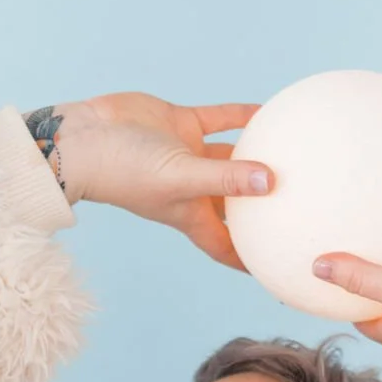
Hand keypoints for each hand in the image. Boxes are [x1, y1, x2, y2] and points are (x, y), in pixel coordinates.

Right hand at [49, 92, 275, 271]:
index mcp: (189, 214)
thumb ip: (225, 179)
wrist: (83, 137)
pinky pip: (219, 120)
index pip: (224, 246)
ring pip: (231, 159)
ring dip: (256, 157)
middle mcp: (191, 189)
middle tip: (298, 209)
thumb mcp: (180, 179)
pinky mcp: (179, 124)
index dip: (246, 260)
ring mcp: (186, 156)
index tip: (274, 268)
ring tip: (293, 156)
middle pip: (234, 205)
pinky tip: (266, 112)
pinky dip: (241, 116)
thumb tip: (270, 182)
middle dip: (260, 209)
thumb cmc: (124, 170)